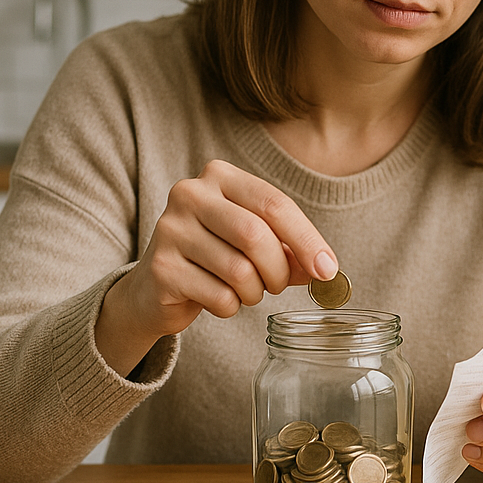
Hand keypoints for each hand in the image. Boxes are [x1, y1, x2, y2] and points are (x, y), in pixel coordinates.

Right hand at [96, 159, 336, 375]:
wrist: (154, 287)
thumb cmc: (216, 257)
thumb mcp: (255, 242)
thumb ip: (289, 249)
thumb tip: (323, 268)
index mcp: (220, 176)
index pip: (274, 203)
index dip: (306, 239)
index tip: (328, 269)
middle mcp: (190, 194)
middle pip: (256, 235)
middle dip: (278, 270)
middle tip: (277, 285)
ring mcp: (170, 229)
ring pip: (239, 270)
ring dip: (255, 292)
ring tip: (245, 290)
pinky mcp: (161, 268)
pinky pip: (219, 296)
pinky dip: (230, 306)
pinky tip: (218, 299)